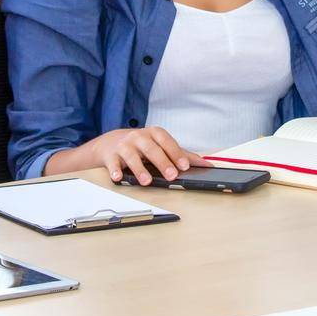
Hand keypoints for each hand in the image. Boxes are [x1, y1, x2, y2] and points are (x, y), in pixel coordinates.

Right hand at [82, 127, 207, 184]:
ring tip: (146, 181)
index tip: (185, 166)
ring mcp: (124, 145)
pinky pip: (112, 163)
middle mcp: (139, 137)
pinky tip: (118, 177)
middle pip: (152, 149)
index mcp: (154, 134)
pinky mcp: (111, 155)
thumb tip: (205, 164)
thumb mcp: (160, 145)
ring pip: (132, 156)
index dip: (176, 153)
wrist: (111, 142)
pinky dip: (115, 170)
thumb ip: (181, 154)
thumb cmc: (141, 145)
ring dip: (139, 169)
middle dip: (162, 162)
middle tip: (171, 175)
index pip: (167, 142)